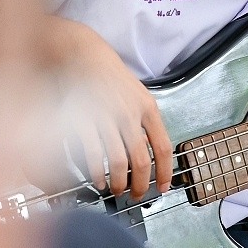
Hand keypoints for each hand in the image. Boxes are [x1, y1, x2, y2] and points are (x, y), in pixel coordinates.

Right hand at [45, 16, 172, 199]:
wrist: (82, 53)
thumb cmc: (109, 74)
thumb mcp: (137, 93)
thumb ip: (144, 120)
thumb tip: (150, 149)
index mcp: (147, 108)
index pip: (163, 147)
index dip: (165, 171)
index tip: (163, 186)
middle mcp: (129, 114)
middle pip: (142, 161)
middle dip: (141, 185)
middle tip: (137, 194)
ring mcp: (106, 118)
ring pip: (118, 163)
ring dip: (118, 182)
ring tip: (116, 189)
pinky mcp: (84, 120)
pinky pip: (93, 155)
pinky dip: (97, 173)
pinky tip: (97, 179)